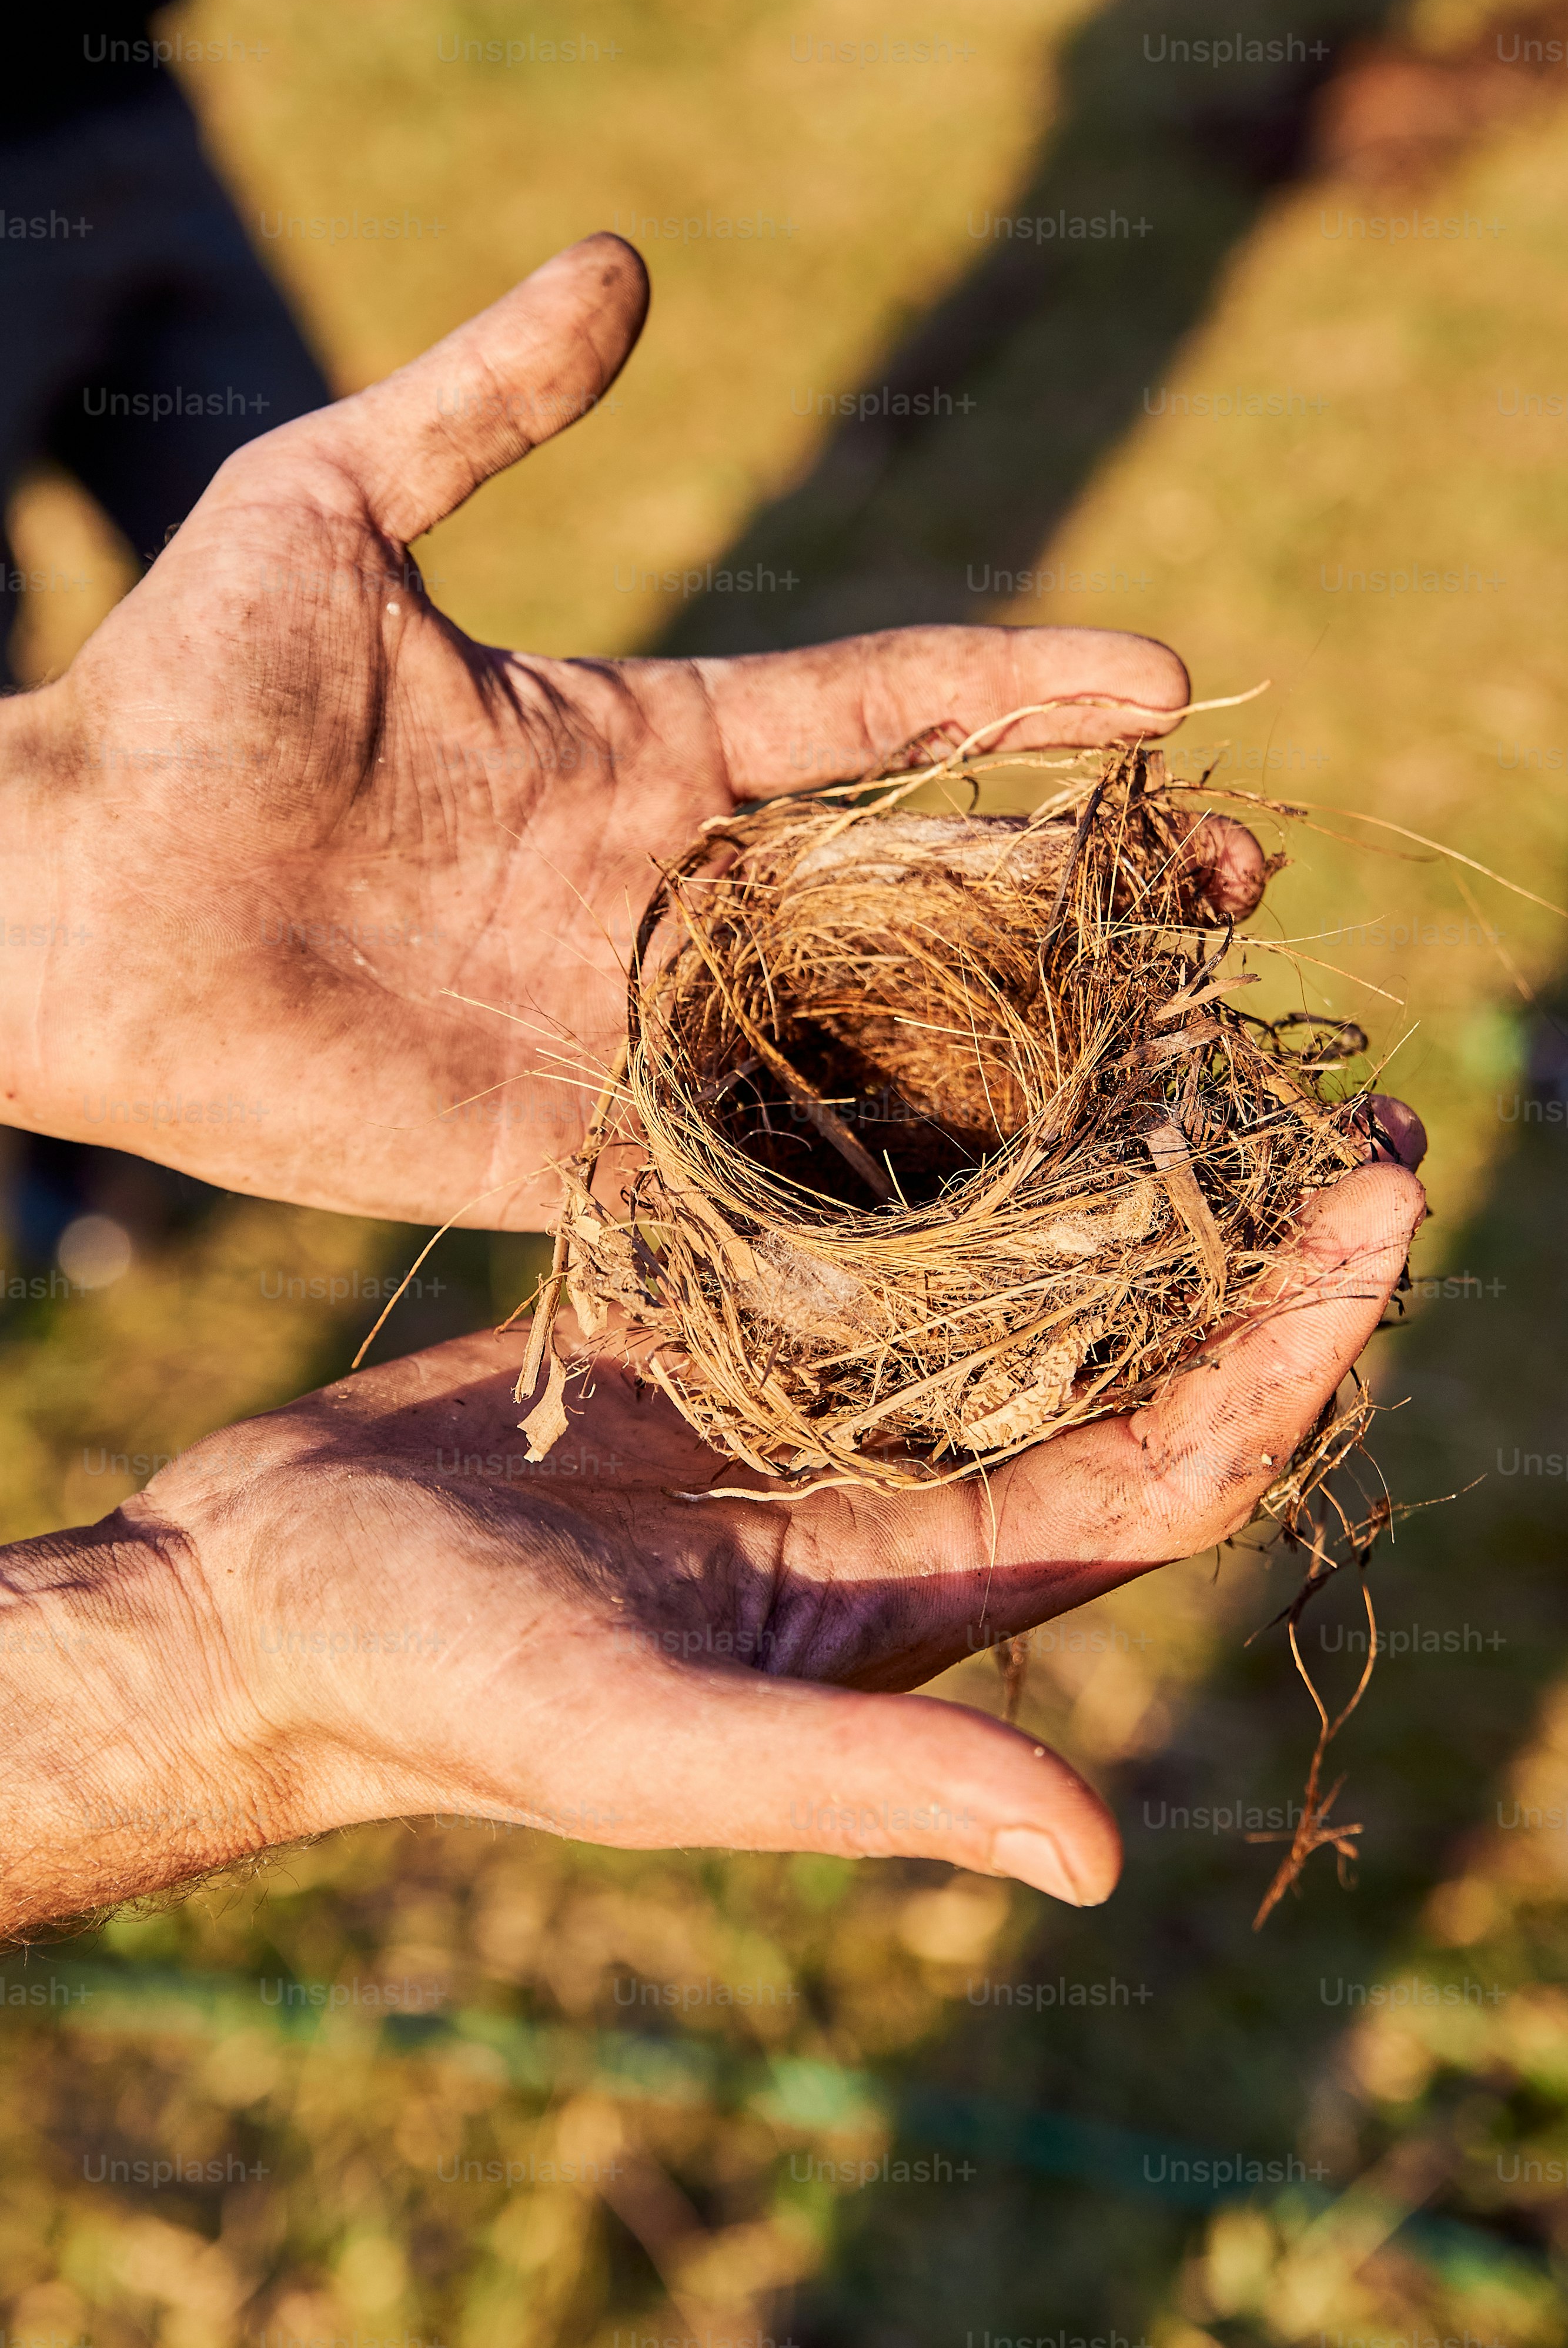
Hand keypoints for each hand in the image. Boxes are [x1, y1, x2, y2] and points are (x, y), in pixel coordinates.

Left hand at [0, 233, 1199, 1227]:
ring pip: (864, 1042)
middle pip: (915, 892)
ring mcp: (632, 1036)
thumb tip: (621, 269)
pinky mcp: (576, 1157)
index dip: (1019, 695)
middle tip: (1239, 883)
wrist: (66, 901)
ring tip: (1177, 1050)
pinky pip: (753, 1182)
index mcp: (642, 750)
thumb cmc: (181, 695)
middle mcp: (665, 900)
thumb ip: (485, 404)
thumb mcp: (336, 510)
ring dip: (1018, 1051)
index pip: (875, 716)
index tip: (1163, 683)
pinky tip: (1012, 1215)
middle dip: (1081, 887)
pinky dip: (875, 1201)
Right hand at [0, 1162, 1421, 1936]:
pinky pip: (850, 1214)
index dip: (1288, 1356)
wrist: (260, 1606)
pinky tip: (981, 1022)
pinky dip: (933, 1132)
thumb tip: (1101, 1854)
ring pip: (1005, 1271)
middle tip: (1350, 1104)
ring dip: (1113, 1174)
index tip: (1378, 1211)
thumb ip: (868, 1784)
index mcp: (917, 1587)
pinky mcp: (701, 1314)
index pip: (1166, 1467)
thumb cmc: (436, 1693)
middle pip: (1121, 1359)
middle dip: (1246, 1248)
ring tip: (1201, 1038)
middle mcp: (889, 1485)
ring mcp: (797, 1391)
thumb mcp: (651, 1744)